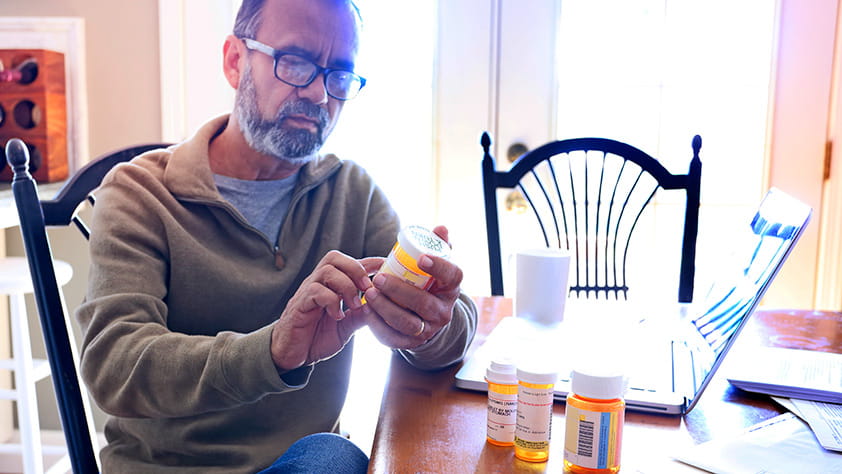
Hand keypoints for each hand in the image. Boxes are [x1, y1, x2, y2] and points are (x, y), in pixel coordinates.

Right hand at [270, 251, 379, 371]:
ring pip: (327, 270)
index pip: (351, 264)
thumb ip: (360, 316)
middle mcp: (319, 284)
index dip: (370, 262)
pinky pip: (315, 291)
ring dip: (346, 286)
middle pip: (335, 258)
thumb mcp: (345, 327)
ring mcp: (307, 292)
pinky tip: (337, 316)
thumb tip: (380, 307)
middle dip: (355, 268)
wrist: (290, 355)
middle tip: (367, 288)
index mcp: (331, 286)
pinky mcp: (299, 304)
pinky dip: (332, 301)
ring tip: (354, 305)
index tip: (387, 266)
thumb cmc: (316, 338)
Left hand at [362, 225, 462, 348]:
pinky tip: (366, 310)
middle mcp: (443, 312)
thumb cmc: (427, 284)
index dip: (439, 267)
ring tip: (368, 293)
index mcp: (451, 289)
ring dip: (385, 308)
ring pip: (408, 323)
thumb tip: (441, 228)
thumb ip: (437, 246)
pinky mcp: (410, 343)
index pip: (453, 276)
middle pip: (424, 304)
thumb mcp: (435, 267)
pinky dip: (377, 325)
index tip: (421, 258)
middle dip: (399, 291)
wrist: (426, 318)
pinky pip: (393, 338)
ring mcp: (428, 330)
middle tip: (378, 278)